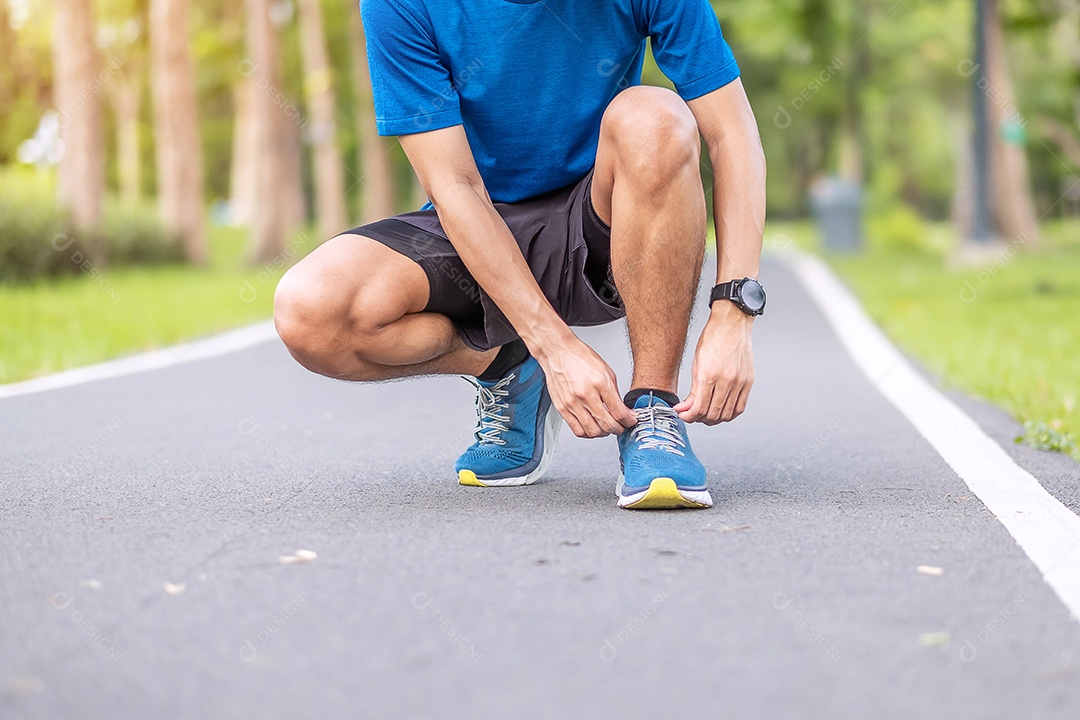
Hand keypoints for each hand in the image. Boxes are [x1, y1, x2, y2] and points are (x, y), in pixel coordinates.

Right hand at [533, 334, 637, 438]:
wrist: (558, 352)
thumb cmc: (580, 357)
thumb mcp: (606, 371)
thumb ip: (615, 393)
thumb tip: (623, 410)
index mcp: (599, 383)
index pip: (619, 412)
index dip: (628, 421)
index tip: (630, 421)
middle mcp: (585, 394)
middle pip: (607, 425)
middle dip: (618, 429)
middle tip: (621, 426)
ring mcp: (572, 403)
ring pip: (592, 431)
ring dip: (604, 433)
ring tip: (607, 427)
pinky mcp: (562, 408)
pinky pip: (577, 430)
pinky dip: (588, 433)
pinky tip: (592, 427)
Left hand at [674, 302, 754, 424]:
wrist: (731, 324)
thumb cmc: (712, 339)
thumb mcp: (696, 364)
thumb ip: (692, 390)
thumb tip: (686, 408)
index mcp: (708, 375)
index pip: (698, 408)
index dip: (688, 417)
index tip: (683, 415)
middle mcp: (726, 381)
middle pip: (712, 414)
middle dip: (699, 419)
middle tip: (692, 415)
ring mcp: (739, 382)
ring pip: (727, 415)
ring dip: (714, 419)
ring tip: (705, 414)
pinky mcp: (748, 382)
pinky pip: (740, 407)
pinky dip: (729, 414)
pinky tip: (721, 410)